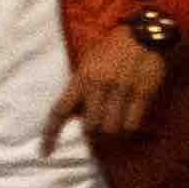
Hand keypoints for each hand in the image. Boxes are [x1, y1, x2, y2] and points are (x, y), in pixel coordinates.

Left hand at [47, 34, 164, 146]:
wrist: (143, 34)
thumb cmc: (112, 48)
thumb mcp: (88, 63)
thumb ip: (80, 86)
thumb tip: (75, 114)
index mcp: (81, 78)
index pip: (60, 111)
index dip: (51, 134)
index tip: (45, 152)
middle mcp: (100, 86)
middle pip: (90, 127)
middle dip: (94, 130)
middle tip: (100, 122)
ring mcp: (122, 91)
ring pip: (112, 129)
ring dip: (113, 130)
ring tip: (116, 119)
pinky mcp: (142, 94)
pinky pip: (132, 124)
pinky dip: (129, 126)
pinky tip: (130, 117)